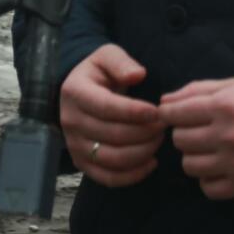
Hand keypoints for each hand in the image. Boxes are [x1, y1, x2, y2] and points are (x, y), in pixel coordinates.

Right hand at [61, 44, 164, 187]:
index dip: (133, 112)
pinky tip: (151, 163)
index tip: (157, 112)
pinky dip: (132, 175)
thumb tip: (137, 74)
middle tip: (163, 125)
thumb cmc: (99, 73)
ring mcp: (74, 145)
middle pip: (111, 135)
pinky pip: (107, 178)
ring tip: (158, 140)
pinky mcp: (82, 163)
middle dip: (143, 132)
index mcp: (75, 92)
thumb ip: (121, 62)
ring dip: (141, 153)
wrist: (79, 93)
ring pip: (111, 159)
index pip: (106, 107)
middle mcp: (70, 121)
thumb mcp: (107, 56)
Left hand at [160, 75, 233, 199]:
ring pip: (189, 166)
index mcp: (225, 105)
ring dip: (194, 156)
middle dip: (184, 133)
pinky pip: (208, 189)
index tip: (172, 114)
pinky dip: (208, 179)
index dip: (168, 113)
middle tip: (199, 129)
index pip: (174, 113)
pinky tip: (219, 166)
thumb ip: (197, 90)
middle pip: (179, 140)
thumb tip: (164, 101)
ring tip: (210, 148)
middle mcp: (228, 135)